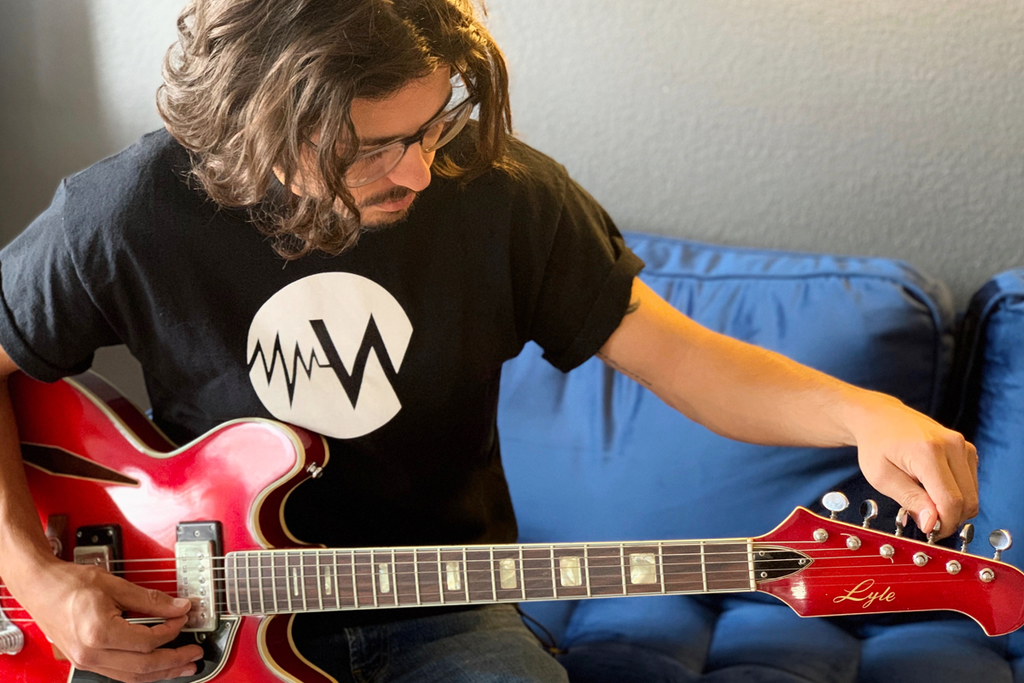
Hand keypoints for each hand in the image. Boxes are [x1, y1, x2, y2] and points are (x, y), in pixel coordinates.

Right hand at [7, 555, 203, 682]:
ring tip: (184, 667)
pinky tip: (157, 667)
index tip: (184, 618)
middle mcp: (92, 653)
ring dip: (162, 673)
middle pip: (143, 666)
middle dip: (174, 661)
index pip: (148, 641)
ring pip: (133, 676)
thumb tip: (179, 606)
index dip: (172, 630)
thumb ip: (151, 599)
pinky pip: (121, 673)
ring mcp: (87, 661)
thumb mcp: (115, 585)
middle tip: (195, 655)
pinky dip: (143, 671)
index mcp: (99, 633)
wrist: (40, 587)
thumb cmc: (70, 583)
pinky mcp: (86, 661)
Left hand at [848, 392, 977, 538]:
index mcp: (928, 452)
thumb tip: (932, 524)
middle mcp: (952, 445)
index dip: (943, 524)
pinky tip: (933, 490)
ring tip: (925, 502)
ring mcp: (963, 445)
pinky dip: (957, 495)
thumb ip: (910, 500)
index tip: (929, 532)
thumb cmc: (876, 445)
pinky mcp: (967, 449)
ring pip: (972, 495)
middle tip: (925, 522)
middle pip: (967, 500)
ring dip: (953, 507)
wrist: (879, 417)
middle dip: (949, 519)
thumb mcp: (882, 477)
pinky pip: (971, 485)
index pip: (951, 501)